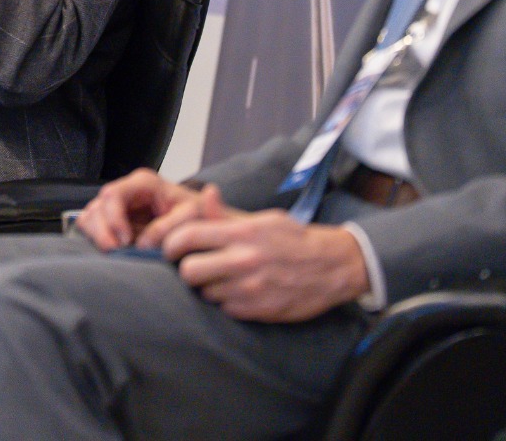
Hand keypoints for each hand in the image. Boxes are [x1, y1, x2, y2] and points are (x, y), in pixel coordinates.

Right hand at [76, 168, 213, 248]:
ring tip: (115, 253)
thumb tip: (143, 242)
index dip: (114, 218)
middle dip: (102, 231)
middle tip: (115, 251)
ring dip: (97, 236)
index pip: (114, 195)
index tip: (125, 241)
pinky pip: (91, 226)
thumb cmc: (199, 216)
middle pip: (98, 206)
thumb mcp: (192, 216)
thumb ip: (170, 226)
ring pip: (90, 216)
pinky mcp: (113, 221)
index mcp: (144, 183)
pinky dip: (95, 238)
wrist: (204, 226)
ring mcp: (118, 206)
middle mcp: (127, 190)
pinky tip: (112, 250)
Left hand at [165, 206, 369, 322]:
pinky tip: (239, 290)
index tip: (173, 248)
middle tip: (195, 265)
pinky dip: (226, 301)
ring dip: (208, 286)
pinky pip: (224, 308)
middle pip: (188, 271)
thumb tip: (206, 194)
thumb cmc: (294, 239)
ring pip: (205, 293)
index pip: (187, 237)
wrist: (333, 267)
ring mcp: (250, 289)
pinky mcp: (258, 311)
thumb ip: (227, 214)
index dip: (171, 244)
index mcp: (242, 233)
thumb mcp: (263, 219)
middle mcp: (244, 261)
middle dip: (187, 268)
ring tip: (222, 277)